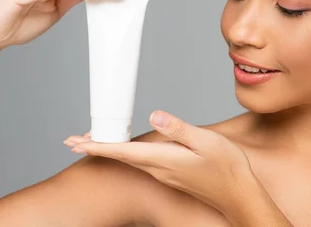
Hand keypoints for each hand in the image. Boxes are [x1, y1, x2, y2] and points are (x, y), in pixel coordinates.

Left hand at [63, 111, 254, 212]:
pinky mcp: (171, 175)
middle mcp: (158, 169)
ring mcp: (164, 174)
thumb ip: (178, 129)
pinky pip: (140, 163)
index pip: (122, 151)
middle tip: (72, 141)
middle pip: (120, 157)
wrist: (238, 195)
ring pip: (128, 160)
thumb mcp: (205, 141)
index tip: (75, 142)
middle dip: (95, 148)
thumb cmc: (226, 168)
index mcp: (163, 159)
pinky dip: (125, 154)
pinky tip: (125, 151)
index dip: (97, 145)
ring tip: (91, 142)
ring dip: (108, 150)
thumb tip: (154, 115)